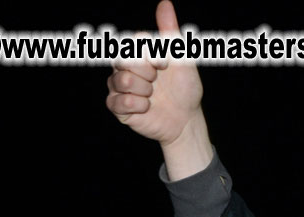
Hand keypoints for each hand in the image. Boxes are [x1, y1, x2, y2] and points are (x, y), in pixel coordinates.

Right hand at [106, 1, 212, 178]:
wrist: (186, 119)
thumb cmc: (185, 89)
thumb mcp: (183, 60)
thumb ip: (171, 33)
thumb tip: (165, 4)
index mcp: (138, 53)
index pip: (134, 41)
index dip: (152, 54)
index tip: (165, 65)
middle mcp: (124, 66)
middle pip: (124, 59)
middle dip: (147, 72)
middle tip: (157, 81)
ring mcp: (118, 86)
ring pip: (122, 81)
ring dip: (144, 90)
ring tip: (153, 96)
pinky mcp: (117, 106)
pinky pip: (117, 102)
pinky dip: (137, 106)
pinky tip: (147, 107)